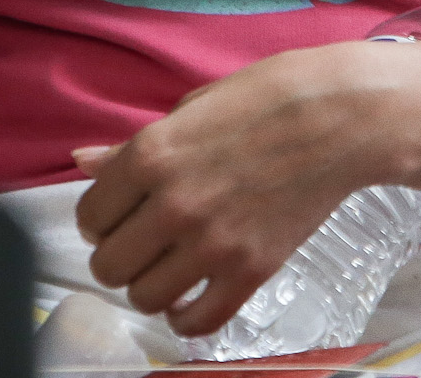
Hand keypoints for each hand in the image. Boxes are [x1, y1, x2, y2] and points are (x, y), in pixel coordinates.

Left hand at [71, 41, 405, 337]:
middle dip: (119, 256)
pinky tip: (191, 295)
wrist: (339, 116)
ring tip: (168, 267)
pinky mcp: (251, 270)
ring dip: (150, 287)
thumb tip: (81, 162)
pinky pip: (198, 321)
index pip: (89, 217)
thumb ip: (131, 149)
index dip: (100, 219)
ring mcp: (213, 243)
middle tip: (143, 242)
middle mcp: (173, 204)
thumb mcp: (190, 109)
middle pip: (108, 267)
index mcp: (151, 155)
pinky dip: (186, 317)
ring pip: (144, 298)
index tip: (121, 214)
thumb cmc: (265, 99)